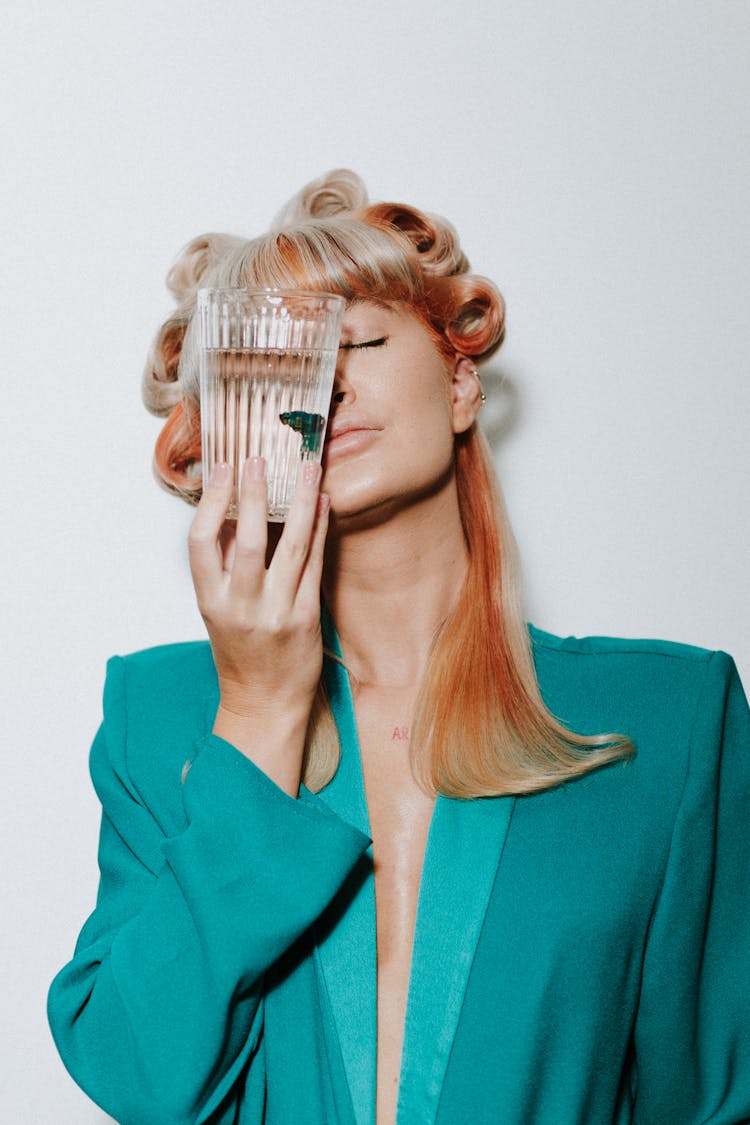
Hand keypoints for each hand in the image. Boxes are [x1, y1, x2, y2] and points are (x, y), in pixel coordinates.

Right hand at [188, 457, 329, 793]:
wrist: (265, 705)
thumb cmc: (240, 654)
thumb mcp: (217, 611)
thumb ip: (222, 566)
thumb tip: (231, 509)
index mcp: (210, 601)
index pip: (201, 543)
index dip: (212, 503)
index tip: (224, 470)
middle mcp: (241, 607)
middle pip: (247, 540)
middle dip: (255, 495)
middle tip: (262, 459)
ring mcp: (277, 613)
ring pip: (291, 547)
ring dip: (301, 502)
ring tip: (307, 468)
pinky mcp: (307, 618)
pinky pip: (315, 564)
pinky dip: (320, 529)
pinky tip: (324, 502)